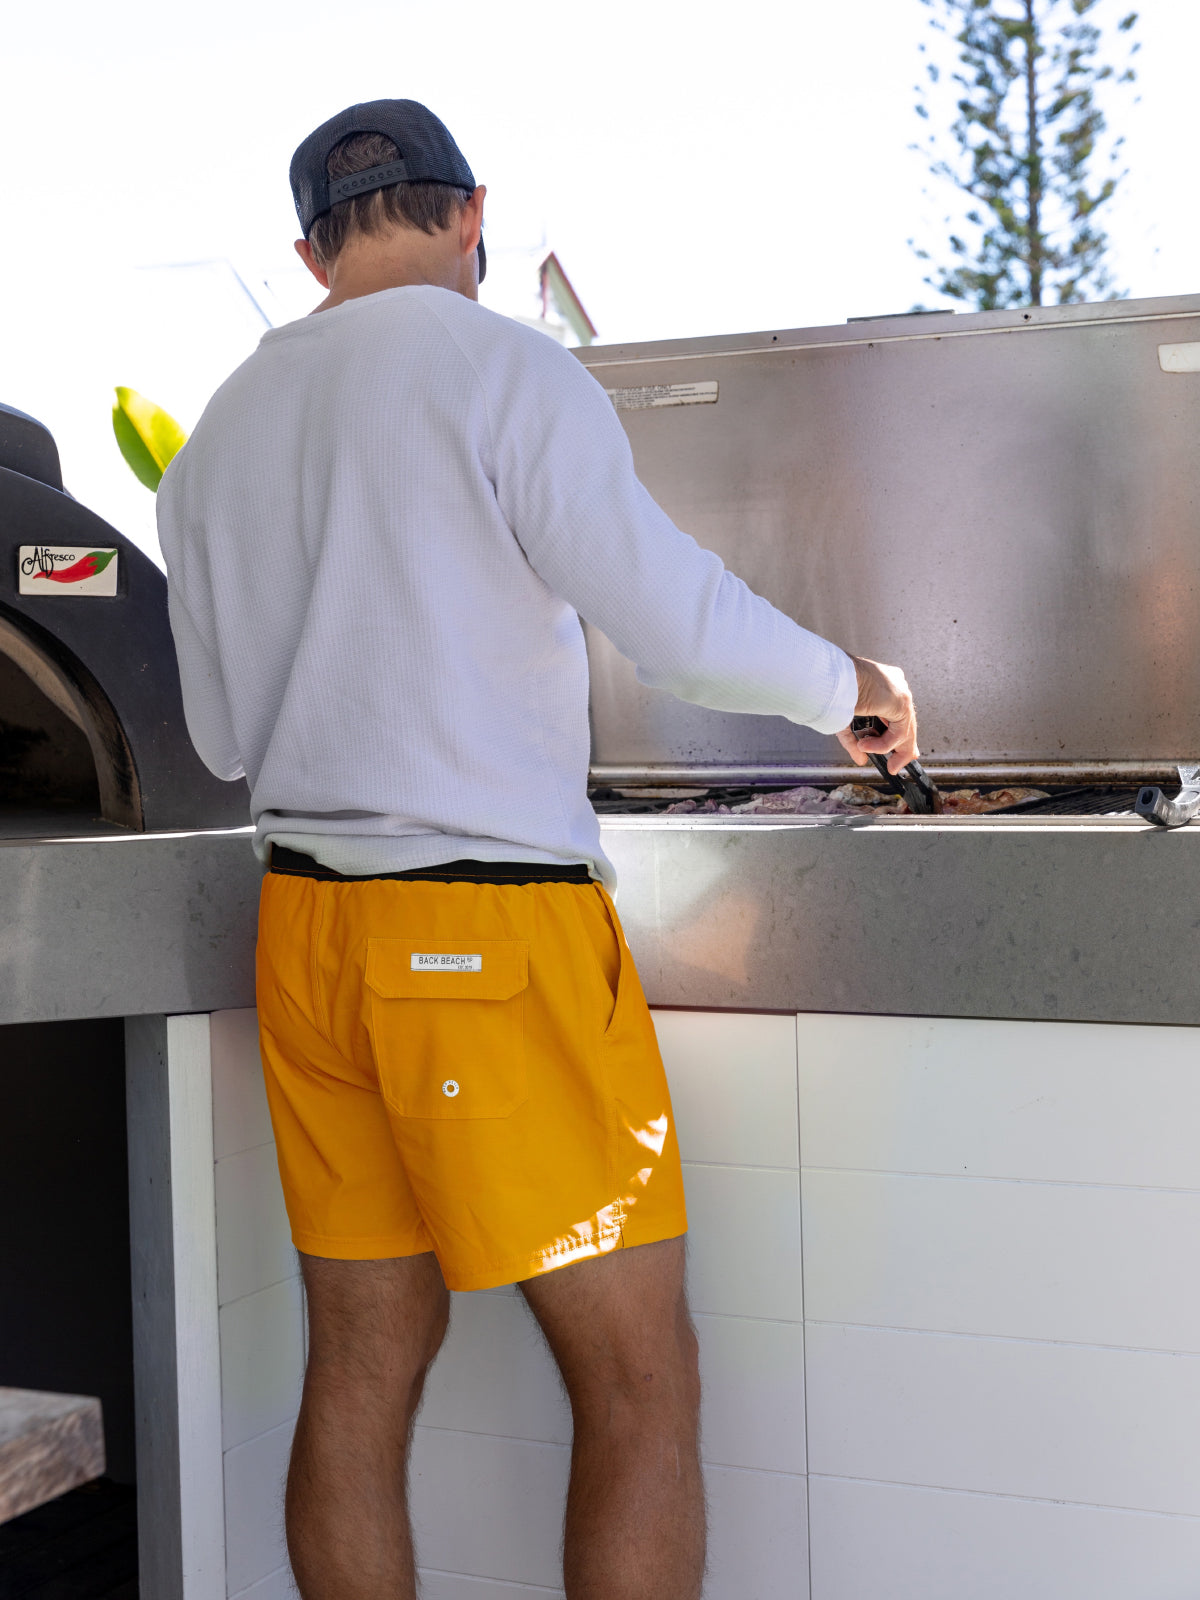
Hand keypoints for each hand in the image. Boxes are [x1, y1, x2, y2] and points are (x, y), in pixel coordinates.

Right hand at [835, 656, 918, 774]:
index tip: (899, 752)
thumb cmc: (833, 689)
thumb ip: (854, 741)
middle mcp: (895, 686)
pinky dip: (883, 744)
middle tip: (895, 765)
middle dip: (903, 748)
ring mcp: (901, 692)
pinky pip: (899, 732)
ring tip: (863, 748)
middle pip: (905, 723)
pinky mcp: (901, 702)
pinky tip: (866, 745)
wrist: (832, 678)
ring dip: (883, 747)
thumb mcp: (845, 721)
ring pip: (903, 731)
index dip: (898, 735)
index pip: (897, 713)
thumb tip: (861, 759)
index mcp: (882, 684)